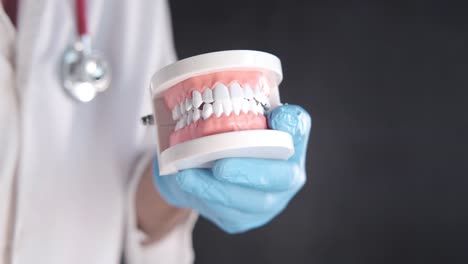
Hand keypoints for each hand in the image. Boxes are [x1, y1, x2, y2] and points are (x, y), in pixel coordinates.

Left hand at [153, 104, 310, 233]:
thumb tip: (215, 93)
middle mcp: (287, 174)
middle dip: (251, 172)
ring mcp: (269, 201)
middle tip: (221, 166)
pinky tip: (188, 186)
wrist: (201, 173)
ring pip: (252, 202)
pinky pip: (230, 214)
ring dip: (218, 190)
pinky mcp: (245, 218)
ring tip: (188, 175)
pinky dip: (207, 199)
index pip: (299, 128)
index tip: (278, 115)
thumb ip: (232, 105)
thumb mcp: (229, 119)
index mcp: (289, 141)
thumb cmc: (224, 140)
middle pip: (282, 177)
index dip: (292, 124)